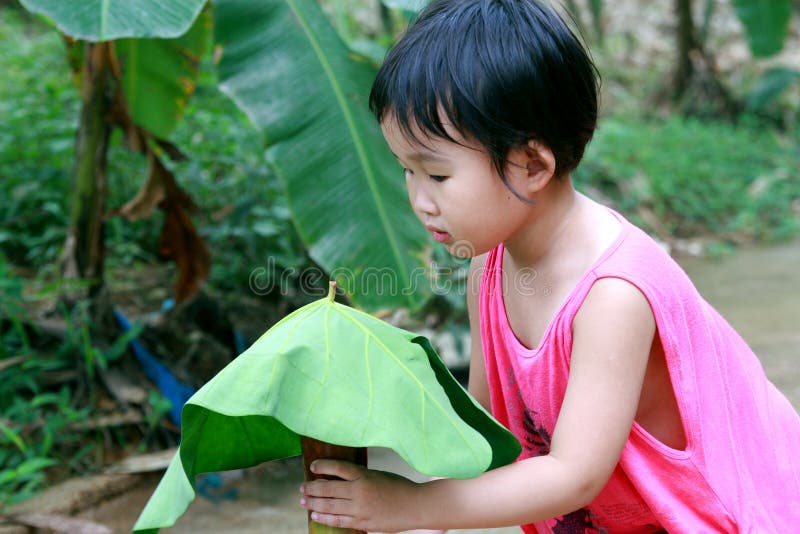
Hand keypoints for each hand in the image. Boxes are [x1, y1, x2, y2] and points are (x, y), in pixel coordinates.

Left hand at [300, 459, 426, 531]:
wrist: (416, 506)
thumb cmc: (398, 487)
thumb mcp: (378, 475)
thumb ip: (359, 478)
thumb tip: (336, 479)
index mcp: (364, 475)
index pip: (337, 467)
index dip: (322, 465)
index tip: (312, 466)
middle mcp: (360, 491)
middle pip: (328, 488)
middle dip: (311, 488)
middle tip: (302, 487)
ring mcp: (360, 509)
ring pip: (330, 506)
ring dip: (313, 503)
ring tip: (303, 500)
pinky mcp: (363, 523)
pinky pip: (339, 521)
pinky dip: (325, 517)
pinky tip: (315, 514)